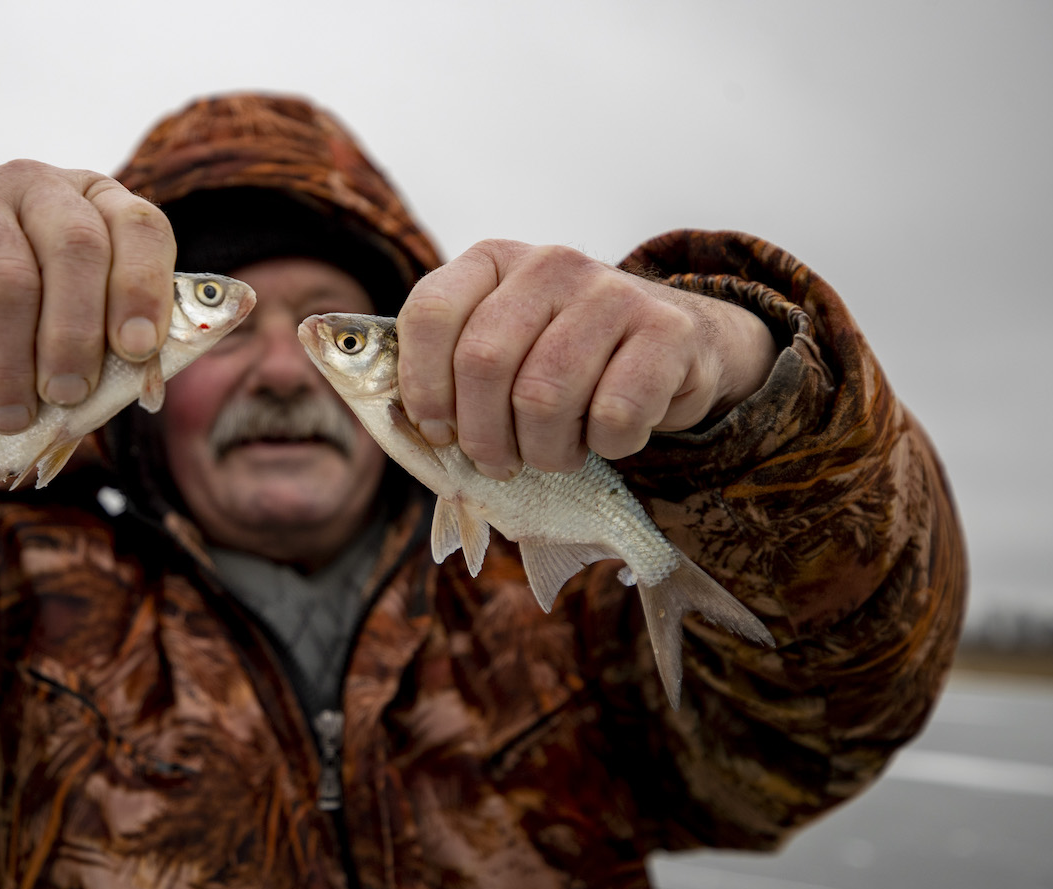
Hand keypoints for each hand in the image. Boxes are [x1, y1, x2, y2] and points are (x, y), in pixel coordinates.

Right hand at [0, 161, 176, 432]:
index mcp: (97, 200)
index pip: (139, 226)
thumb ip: (109, 341)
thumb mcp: (74, 311)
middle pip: (74, 248)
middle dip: (74, 336)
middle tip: (65, 396)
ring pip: (3, 276)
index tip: (136, 351)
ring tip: (8, 414)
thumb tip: (137, 387)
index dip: (142, 288)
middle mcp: (38, 183)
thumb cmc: (24, 303)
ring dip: (9, 360)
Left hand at [395, 239, 776, 476]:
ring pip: (544, 396)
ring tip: (554, 454)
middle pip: (483, 362)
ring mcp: (612, 290)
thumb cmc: (563, 361)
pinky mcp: (667, 330)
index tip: (438, 431)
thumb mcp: (498, 346)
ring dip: (544, 451)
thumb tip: (378, 398)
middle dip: (483, 436)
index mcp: (492, 261)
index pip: (430, 314)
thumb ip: (441, 367)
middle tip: (498, 463)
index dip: (423, 387)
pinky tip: (609, 437)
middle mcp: (550, 263)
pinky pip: (613, 414)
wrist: (674, 349)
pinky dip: (607, 447)